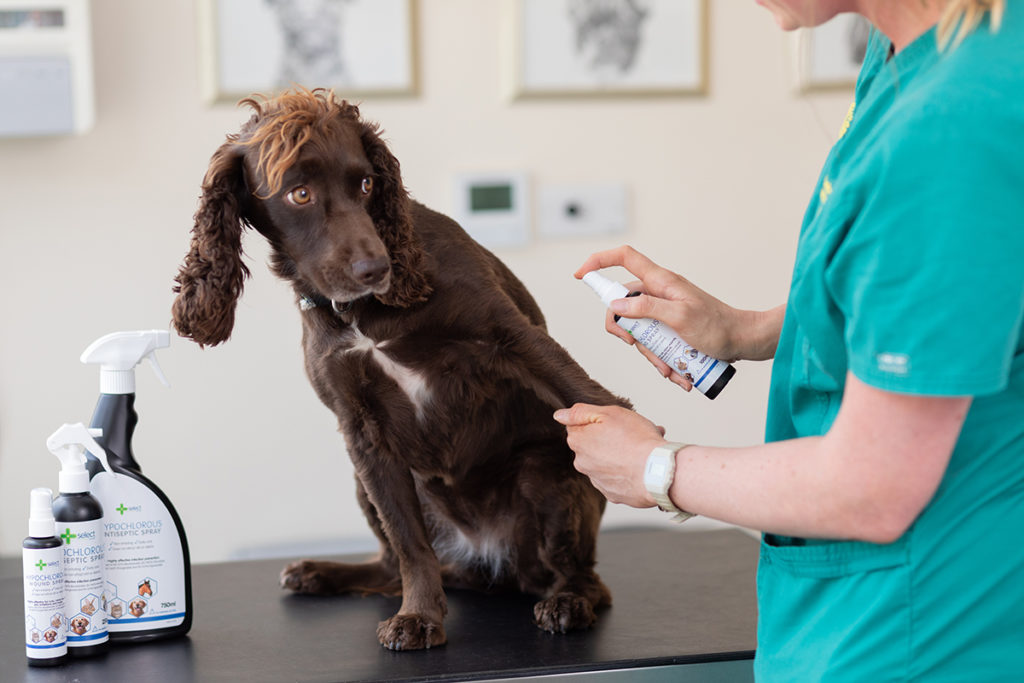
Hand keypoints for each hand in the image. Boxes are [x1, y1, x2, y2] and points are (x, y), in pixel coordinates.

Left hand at [553, 403, 665, 507]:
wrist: (659, 472)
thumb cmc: (637, 441)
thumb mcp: (609, 414)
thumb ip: (580, 413)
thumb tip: (560, 415)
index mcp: (579, 442)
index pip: (578, 427)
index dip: (597, 422)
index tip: (613, 423)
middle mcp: (583, 464)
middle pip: (592, 445)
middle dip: (609, 438)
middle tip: (632, 434)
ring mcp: (597, 481)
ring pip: (605, 462)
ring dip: (620, 455)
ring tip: (643, 449)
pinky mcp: (612, 494)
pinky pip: (616, 478)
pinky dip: (626, 472)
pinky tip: (641, 466)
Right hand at [575, 246, 779, 372]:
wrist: (745, 341)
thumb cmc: (719, 328)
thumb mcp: (681, 319)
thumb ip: (647, 309)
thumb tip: (616, 305)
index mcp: (660, 281)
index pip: (623, 257)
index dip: (599, 262)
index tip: (580, 277)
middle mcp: (659, 292)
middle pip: (623, 305)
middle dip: (627, 333)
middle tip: (636, 347)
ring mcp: (664, 310)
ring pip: (638, 330)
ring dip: (650, 355)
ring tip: (671, 370)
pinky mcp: (670, 327)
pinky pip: (654, 343)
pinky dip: (662, 360)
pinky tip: (679, 374)